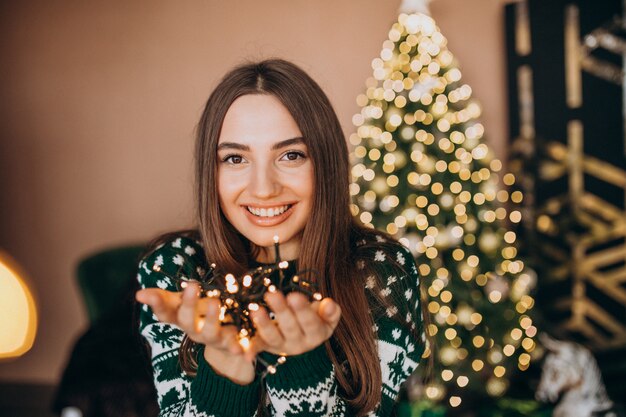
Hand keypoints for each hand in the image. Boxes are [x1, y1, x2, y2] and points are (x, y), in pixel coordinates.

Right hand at [136, 282, 260, 384]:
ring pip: (211, 333)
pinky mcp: (234, 345)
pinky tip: (241, 346)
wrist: (226, 345)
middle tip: (191, 286)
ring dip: (212, 319)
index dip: (157, 305)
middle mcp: (195, 331)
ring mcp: (214, 339)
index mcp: (182, 319)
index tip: (145, 294)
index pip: (165, 313)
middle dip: (188, 305)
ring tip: (215, 303)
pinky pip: (237, 346)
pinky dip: (239, 346)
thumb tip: (138, 294)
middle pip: (187, 321)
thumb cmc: (200, 316)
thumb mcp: (183, 304)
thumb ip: (163, 297)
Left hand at [249, 291, 340, 356]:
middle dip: (281, 311)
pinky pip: (258, 346)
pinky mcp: (267, 346)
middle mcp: (299, 344)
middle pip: (290, 328)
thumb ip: (330, 311)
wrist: (305, 337)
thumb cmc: (317, 318)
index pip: (310, 322)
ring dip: (263, 324)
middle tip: (272, 295)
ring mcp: (282, 346)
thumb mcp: (327, 316)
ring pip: (272, 337)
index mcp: (316, 334)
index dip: (302, 310)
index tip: (294, 296)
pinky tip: (244, 347)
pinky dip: (251, 348)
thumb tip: (329, 304)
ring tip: (255, 310)